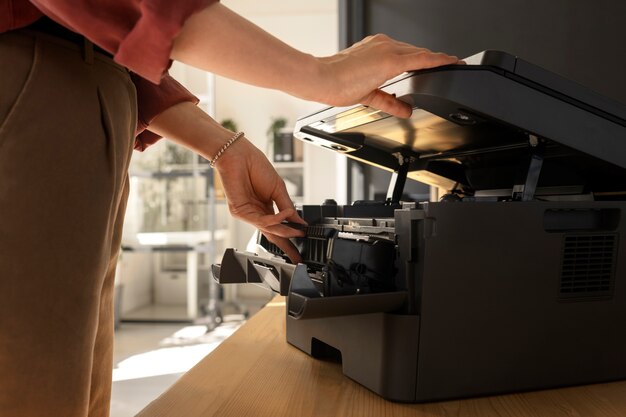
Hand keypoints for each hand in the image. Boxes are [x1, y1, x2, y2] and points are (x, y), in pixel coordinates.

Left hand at [148, 102, 305, 262]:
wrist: (238, 155)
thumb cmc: (255, 166)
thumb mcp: (278, 189)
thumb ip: (287, 207)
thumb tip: (299, 221)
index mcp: (267, 208)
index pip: (280, 227)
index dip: (291, 237)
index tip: (303, 245)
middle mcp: (257, 213)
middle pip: (273, 235)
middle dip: (286, 247)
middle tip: (298, 257)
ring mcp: (248, 214)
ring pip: (269, 229)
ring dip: (285, 231)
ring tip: (298, 231)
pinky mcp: (240, 212)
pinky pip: (261, 221)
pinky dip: (275, 220)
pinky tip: (285, 215)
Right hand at [173, 5, 460, 117]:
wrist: (319, 80)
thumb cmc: (333, 85)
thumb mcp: (366, 95)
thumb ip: (387, 101)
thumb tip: (403, 109)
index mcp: (374, 51)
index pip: (405, 55)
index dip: (423, 60)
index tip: (438, 64)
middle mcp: (382, 45)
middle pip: (416, 53)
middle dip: (434, 61)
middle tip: (453, 65)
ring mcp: (386, 49)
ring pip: (420, 54)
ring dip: (438, 60)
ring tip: (455, 64)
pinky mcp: (389, 58)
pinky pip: (420, 58)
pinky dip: (436, 61)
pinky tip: (449, 64)